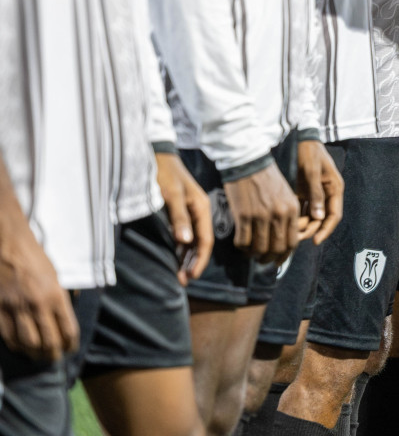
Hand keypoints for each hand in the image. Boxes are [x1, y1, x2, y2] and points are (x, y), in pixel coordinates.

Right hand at [0, 212, 78, 360]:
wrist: (8, 246)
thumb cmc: (35, 259)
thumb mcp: (56, 276)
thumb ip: (60, 298)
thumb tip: (64, 318)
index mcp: (56, 295)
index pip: (68, 329)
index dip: (71, 344)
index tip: (71, 349)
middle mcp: (37, 305)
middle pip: (48, 341)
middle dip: (53, 354)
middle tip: (54, 359)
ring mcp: (16, 309)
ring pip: (27, 343)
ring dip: (35, 354)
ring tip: (39, 357)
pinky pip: (7, 336)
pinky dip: (16, 346)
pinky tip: (21, 348)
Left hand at [155, 151, 212, 283]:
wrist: (155, 154)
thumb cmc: (163, 173)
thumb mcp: (171, 195)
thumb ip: (179, 218)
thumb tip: (186, 241)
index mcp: (201, 208)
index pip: (205, 240)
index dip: (199, 260)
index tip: (191, 276)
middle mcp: (198, 212)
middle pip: (200, 243)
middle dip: (193, 263)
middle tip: (182, 281)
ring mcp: (189, 212)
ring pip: (192, 241)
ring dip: (186, 258)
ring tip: (178, 275)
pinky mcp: (179, 211)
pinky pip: (183, 235)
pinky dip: (180, 249)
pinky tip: (173, 258)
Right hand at [223, 163, 301, 263]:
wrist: (248, 161)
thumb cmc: (266, 177)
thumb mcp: (285, 194)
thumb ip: (286, 214)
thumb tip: (282, 237)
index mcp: (292, 209)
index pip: (292, 242)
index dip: (284, 255)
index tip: (278, 260)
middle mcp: (279, 214)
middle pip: (277, 248)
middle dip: (269, 258)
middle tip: (262, 260)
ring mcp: (261, 216)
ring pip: (259, 248)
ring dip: (254, 254)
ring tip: (250, 253)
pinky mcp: (244, 215)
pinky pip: (243, 241)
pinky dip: (242, 247)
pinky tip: (240, 245)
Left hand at [294, 140, 343, 244]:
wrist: (300, 137)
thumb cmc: (308, 151)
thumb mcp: (312, 171)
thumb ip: (315, 193)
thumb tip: (319, 217)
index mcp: (334, 188)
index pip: (334, 215)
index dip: (326, 230)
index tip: (315, 241)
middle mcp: (327, 193)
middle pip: (321, 218)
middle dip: (310, 230)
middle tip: (295, 239)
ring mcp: (315, 192)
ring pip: (311, 215)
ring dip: (302, 225)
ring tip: (288, 233)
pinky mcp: (305, 191)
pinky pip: (302, 208)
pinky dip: (295, 216)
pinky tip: (284, 223)